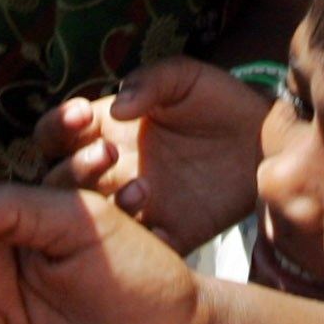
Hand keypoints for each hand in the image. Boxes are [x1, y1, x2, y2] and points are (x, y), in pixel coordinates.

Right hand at [35, 58, 267, 252]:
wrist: (266, 139)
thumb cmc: (217, 100)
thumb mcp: (184, 77)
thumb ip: (149, 82)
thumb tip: (116, 109)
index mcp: (104, 129)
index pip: (56, 133)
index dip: (59, 126)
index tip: (83, 115)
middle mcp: (109, 169)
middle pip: (61, 180)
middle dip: (77, 168)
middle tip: (109, 152)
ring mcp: (134, 202)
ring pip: (93, 218)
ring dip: (104, 206)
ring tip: (141, 188)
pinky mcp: (167, 231)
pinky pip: (142, 245)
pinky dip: (144, 242)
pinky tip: (160, 228)